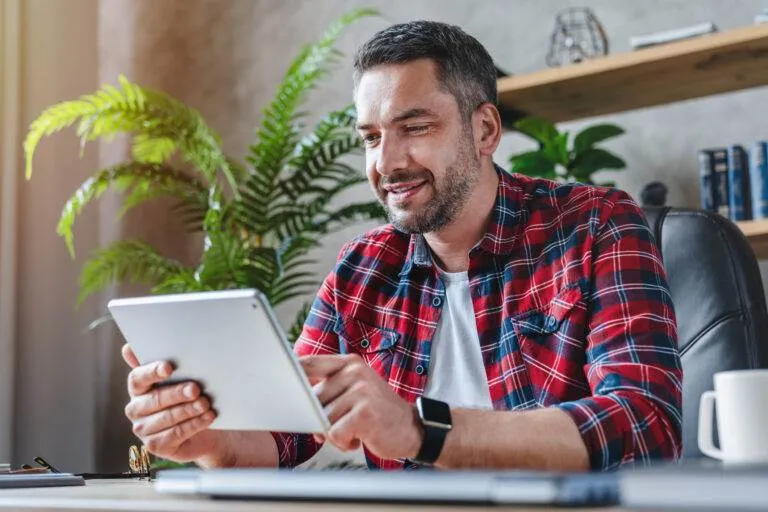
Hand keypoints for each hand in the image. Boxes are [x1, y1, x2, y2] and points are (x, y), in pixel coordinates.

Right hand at [122, 344, 231, 465]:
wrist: (202, 425)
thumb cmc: (186, 396)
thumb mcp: (177, 377)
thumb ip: (157, 362)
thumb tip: (128, 348)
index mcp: (137, 389)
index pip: (138, 378)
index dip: (152, 372)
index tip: (168, 368)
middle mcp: (136, 409)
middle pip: (155, 399)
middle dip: (177, 393)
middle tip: (195, 389)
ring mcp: (144, 429)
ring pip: (167, 418)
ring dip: (188, 410)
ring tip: (205, 403)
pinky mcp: (155, 446)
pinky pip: (176, 434)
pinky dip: (194, 424)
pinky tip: (207, 417)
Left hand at [300, 354, 422, 460]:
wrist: (413, 429)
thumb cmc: (378, 412)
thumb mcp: (355, 389)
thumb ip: (328, 387)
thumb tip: (294, 396)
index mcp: (350, 363)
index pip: (309, 363)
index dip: (291, 376)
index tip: (279, 384)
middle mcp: (356, 372)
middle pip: (313, 400)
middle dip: (320, 419)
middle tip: (342, 423)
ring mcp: (361, 391)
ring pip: (323, 419)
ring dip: (334, 434)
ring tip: (354, 430)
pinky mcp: (364, 413)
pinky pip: (334, 433)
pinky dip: (343, 443)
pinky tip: (359, 438)